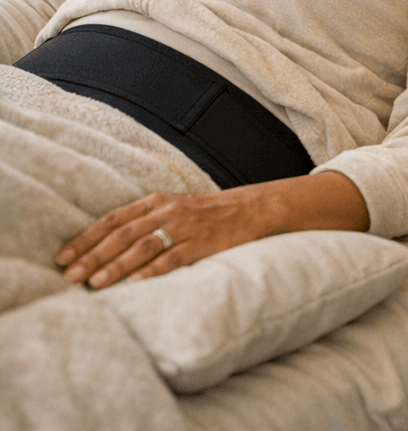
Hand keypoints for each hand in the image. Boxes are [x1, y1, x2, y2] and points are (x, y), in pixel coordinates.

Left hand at [56, 171, 368, 287]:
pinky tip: (134, 286)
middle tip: (69, 275)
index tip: (65, 255)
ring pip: (143, 246)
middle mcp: (172, 210)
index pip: (116, 218)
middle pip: (123, 233)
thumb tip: (113, 241)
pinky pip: (175, 258)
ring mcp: (189, 226)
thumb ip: (151, 220)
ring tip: (93, 284)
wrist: (263, 207)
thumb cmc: (217, 213)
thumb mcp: (180, 208)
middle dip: (93, 254)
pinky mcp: (207, 243)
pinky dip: (152, 272)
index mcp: (162, 200)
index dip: (88, 236)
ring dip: (114, 266)